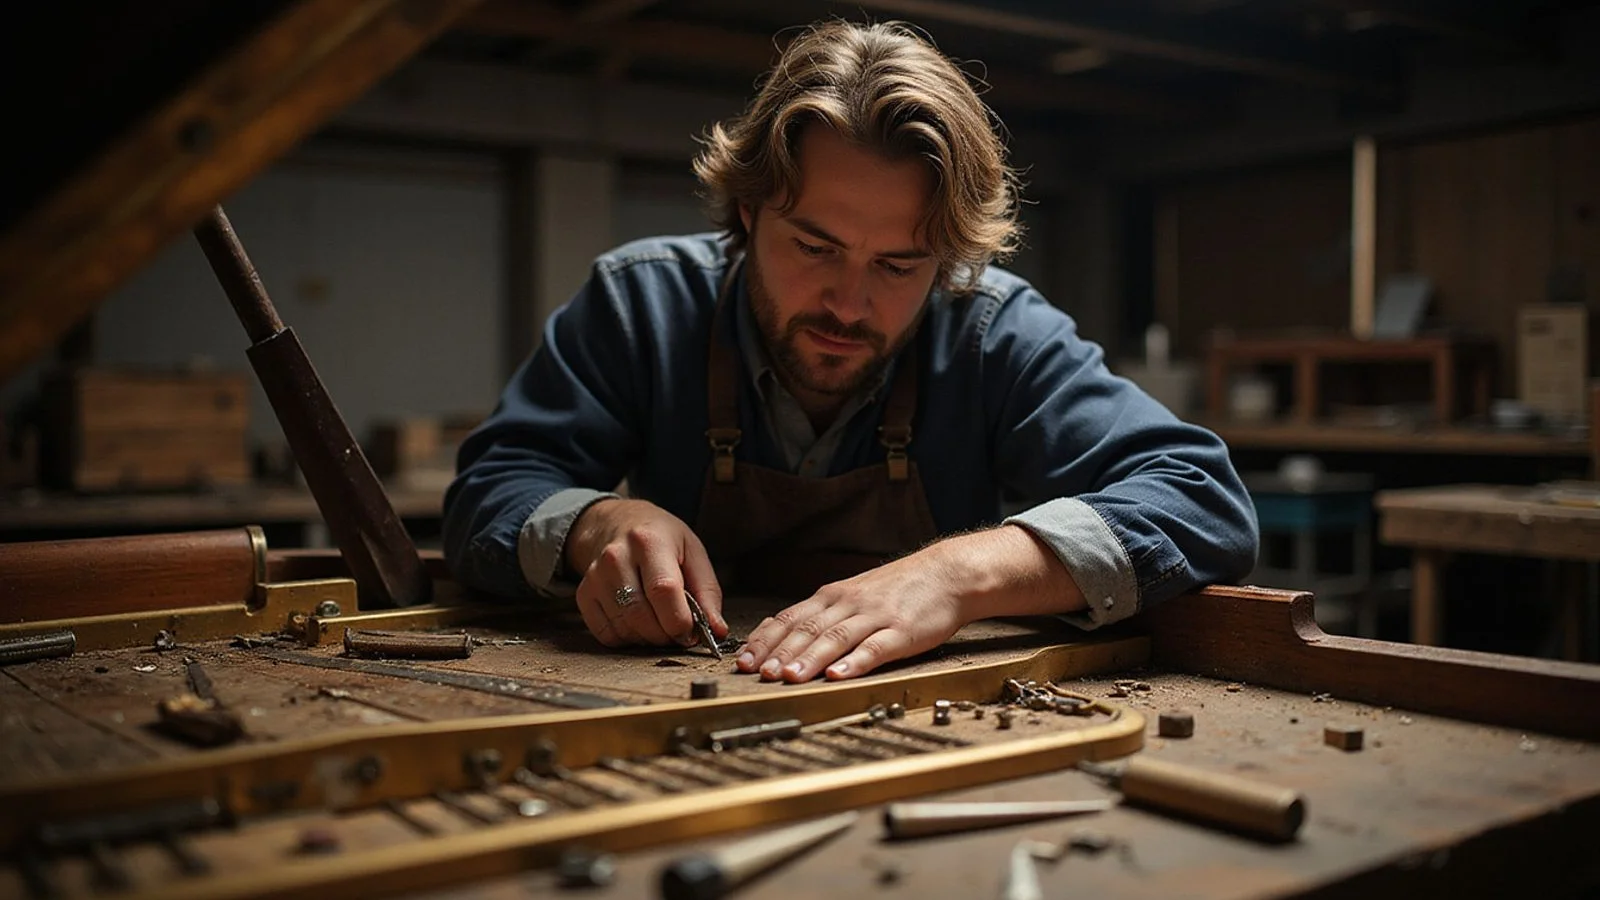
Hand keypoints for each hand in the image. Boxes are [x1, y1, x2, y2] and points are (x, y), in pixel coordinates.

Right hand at [566, 499, 726, 648]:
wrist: (616, 524)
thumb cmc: (660, 538)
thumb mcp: (692, 552)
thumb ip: (707, 593)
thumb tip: (717, 631)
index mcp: (649, 541)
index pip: (664, 591)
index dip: (680, 621)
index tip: (692, 631)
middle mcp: (616, 557)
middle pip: (642, 616)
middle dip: (666, 634)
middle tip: (678, 629)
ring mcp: (595, 576)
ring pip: (625, 629)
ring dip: (648, 638)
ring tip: (659, 621)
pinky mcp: (584, 594)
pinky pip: (607, 634)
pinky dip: (628, 638)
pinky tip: (638, 621)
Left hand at [734, 526, 1084, 681]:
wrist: (947, 574)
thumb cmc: (898, 589)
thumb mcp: (853, 595)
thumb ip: (821, 615)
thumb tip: (781, 635)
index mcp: (832, 597)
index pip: (789, 618)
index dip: (764, 640)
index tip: (742, 661)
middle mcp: (848, 604)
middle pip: (806, 630)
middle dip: (779, 653)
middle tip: (758, 674)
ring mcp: (875, 617)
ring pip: (835, 638)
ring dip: (809, 659)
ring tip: (789, 677)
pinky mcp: (902, 632)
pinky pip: (875, 648)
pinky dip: (855, 662)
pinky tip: (839, 675)